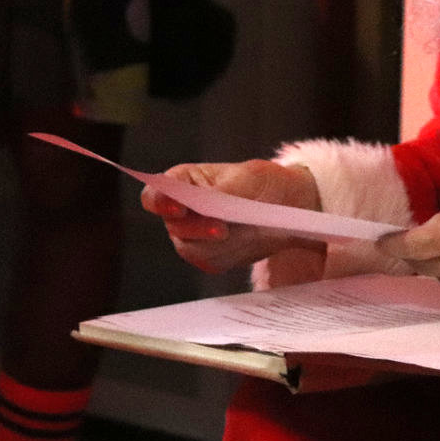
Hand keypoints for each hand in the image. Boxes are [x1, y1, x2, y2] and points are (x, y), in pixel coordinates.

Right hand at [141, 160, 323, 273]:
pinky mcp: (207, 256)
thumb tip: (205, 201)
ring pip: (191, 248)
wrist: (283, 207)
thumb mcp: (247, 178)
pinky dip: (227, 254)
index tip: (179, 208)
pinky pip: (208, 261)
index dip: (160, 202)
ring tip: (240, 234)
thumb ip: (222, 191)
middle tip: (221, 229)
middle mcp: (180, 211)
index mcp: (182, 182)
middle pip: (174, 225)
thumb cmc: (261, 183)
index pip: (156, 195)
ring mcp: (191, 236)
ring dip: (215, 244)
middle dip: (198, 228)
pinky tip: (244, 243)